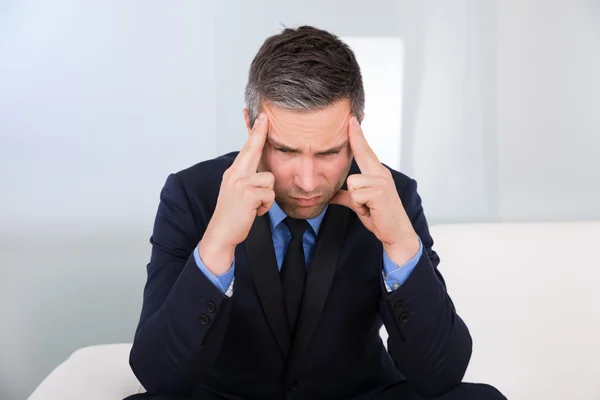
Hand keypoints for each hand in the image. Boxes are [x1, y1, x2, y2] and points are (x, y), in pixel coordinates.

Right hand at [200, 113, 274, 274]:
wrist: (221, 233)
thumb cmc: (233, 215)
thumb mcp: (237, 192)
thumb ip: (246, 179)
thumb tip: (261, 171)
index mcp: (233, 173)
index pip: (246, 149)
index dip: (255, 132)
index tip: (261, 117)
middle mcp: (235, 175)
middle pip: (253, 150)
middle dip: (260, 133)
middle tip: (265, 117)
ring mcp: (240, 184)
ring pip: (269, 179)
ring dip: (266, 196)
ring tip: (255, 205)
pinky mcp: (248, 195)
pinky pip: (269, 195)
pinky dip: (265, 206)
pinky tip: (254, 212)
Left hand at [330, 116, 419, 265]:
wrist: (395, 233)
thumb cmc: (379, 216)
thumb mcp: (359, 204)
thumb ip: (346, 197)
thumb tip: (331, 195)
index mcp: (377, 173)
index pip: (365, 151)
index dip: (358, 135)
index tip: (352, 119)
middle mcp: (381, 173)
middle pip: (361, 153)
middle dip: (355, 138)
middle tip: (351, 118)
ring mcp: (381, 181)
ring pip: (352, 182)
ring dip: (356, 199)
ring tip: (367, 206)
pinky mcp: (380, 192)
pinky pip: (356, 194)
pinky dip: (359, 206)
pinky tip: (371, 210)